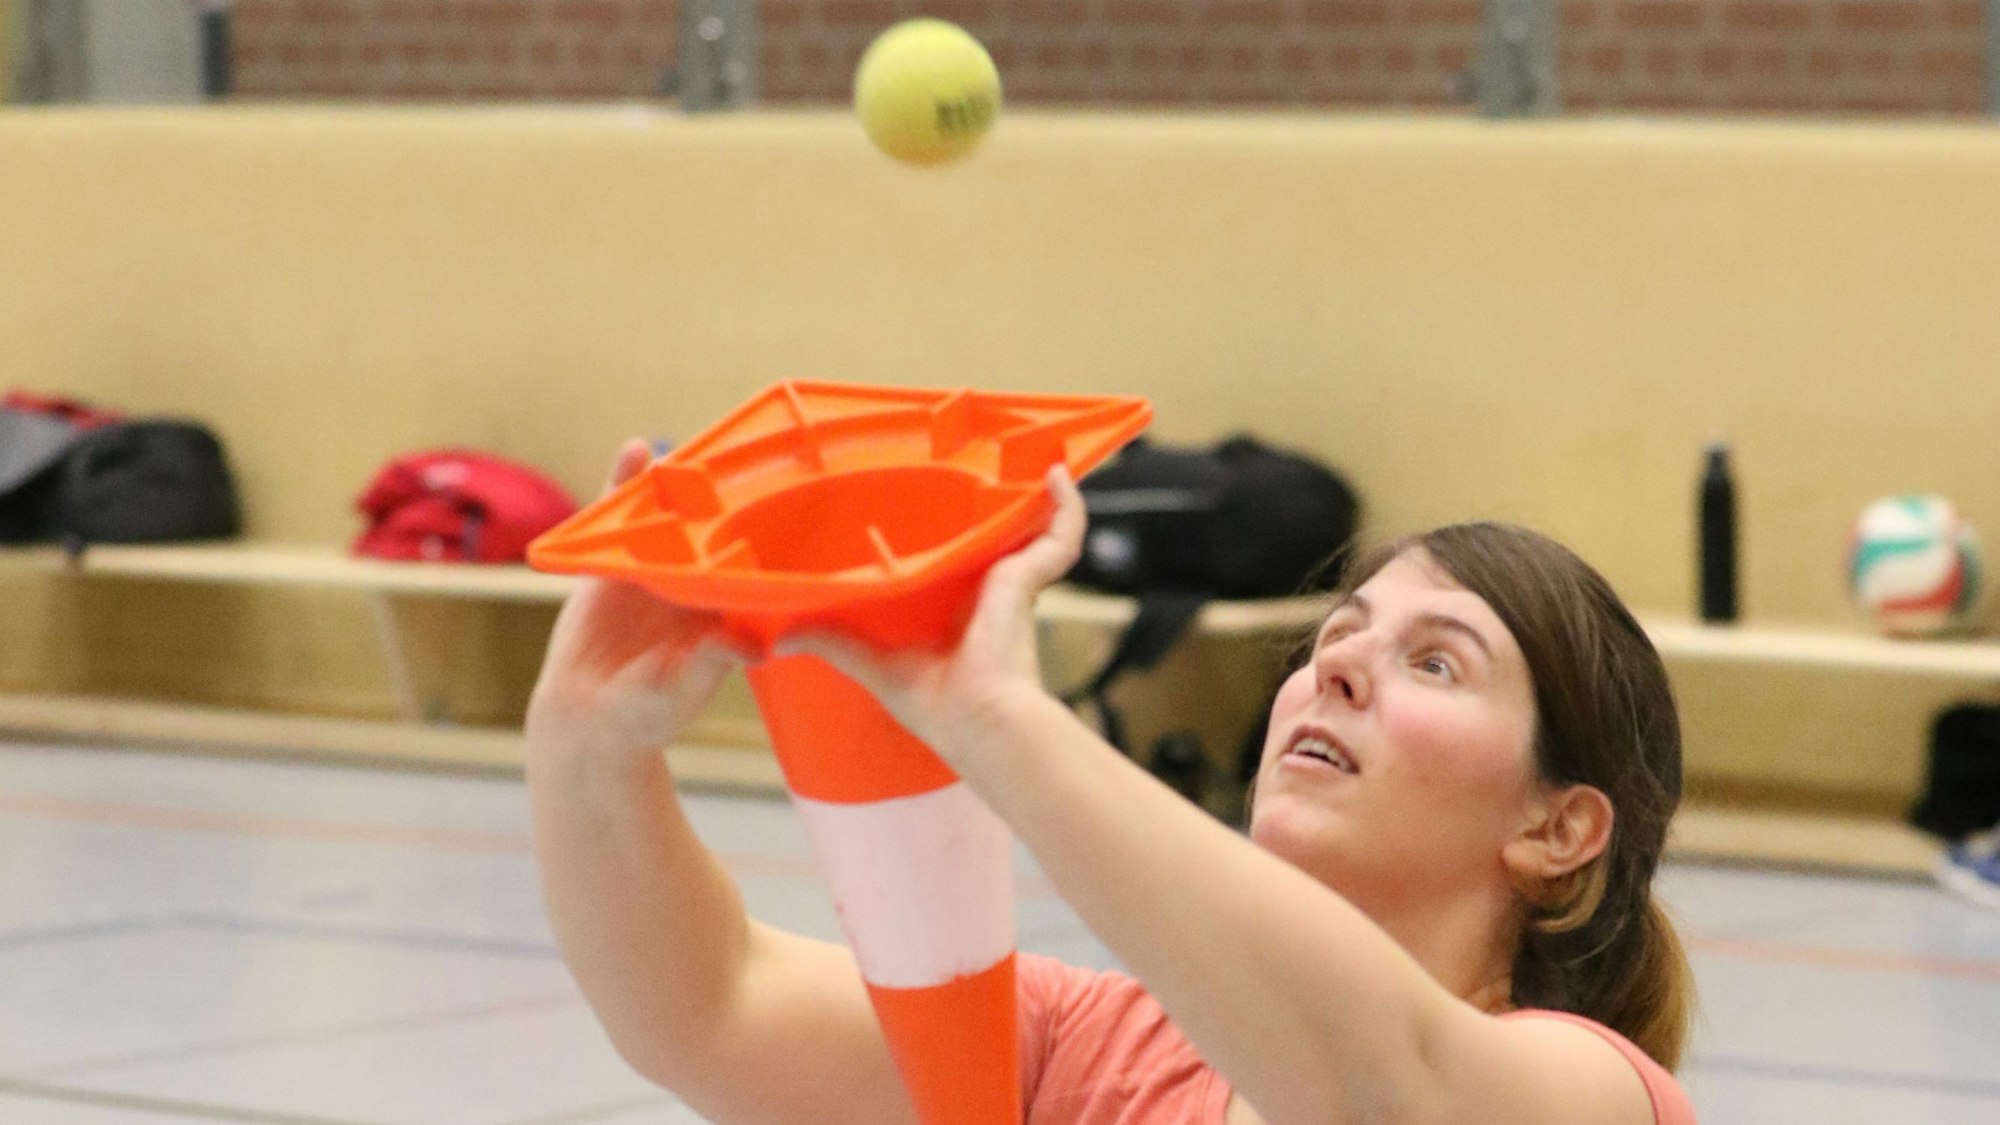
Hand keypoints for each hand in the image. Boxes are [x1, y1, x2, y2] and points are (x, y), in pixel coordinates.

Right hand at [526, 440, 744, 761]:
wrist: (588, 721)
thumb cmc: (648, 713)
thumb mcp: (683, 687)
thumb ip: (714, 662)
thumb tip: (753, 647)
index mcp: (722, 609)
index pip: (753, 562)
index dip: (768, 533)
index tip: (786, 499)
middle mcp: (691, 584)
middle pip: (712, 531)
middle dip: (722, 497)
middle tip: (738, 456)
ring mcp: (652, 571)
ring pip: (667, 520)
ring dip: (674, 484)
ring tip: (687, 446)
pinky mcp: (613, 564)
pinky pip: (618, 521)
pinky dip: (623, 486)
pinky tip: (635, 450)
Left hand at [774, 464, 1086, 762]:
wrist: (978, 719)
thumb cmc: (937, 708)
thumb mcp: (874, 666)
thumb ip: (834, 644)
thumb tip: (782, 639)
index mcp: (960, 616)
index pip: (962, 570)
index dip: (956, 544)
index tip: (937, 516)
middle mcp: (990, 596)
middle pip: (999, 544)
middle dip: (1001, 513)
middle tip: (986, 478)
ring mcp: (1013, 584)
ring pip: (1033, 532)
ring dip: (1037, 500)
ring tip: (1033, 463)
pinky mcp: (1025, 577)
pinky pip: (1059, 537)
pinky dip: (1065, 507)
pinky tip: (1054, 474)